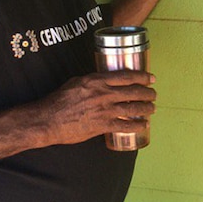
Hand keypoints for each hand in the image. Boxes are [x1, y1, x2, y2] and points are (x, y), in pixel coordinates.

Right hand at [40, 71, 155, 145]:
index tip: (151, 78)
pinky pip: (125, 125)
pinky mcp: (102, 125)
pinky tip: (143, 125)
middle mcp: (103, 93)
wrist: (48, 120)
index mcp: (97, 80)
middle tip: (154, 94)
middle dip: (148, 93)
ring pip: (132, 108)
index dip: (142, 76)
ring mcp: (104, 110)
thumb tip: (104, 82)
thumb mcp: (76, 82)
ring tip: (152, 109)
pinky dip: (137, 125)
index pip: (126, 76)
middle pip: (133, 91)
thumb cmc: (59, 101)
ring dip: (146, 109)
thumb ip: (92, 81)